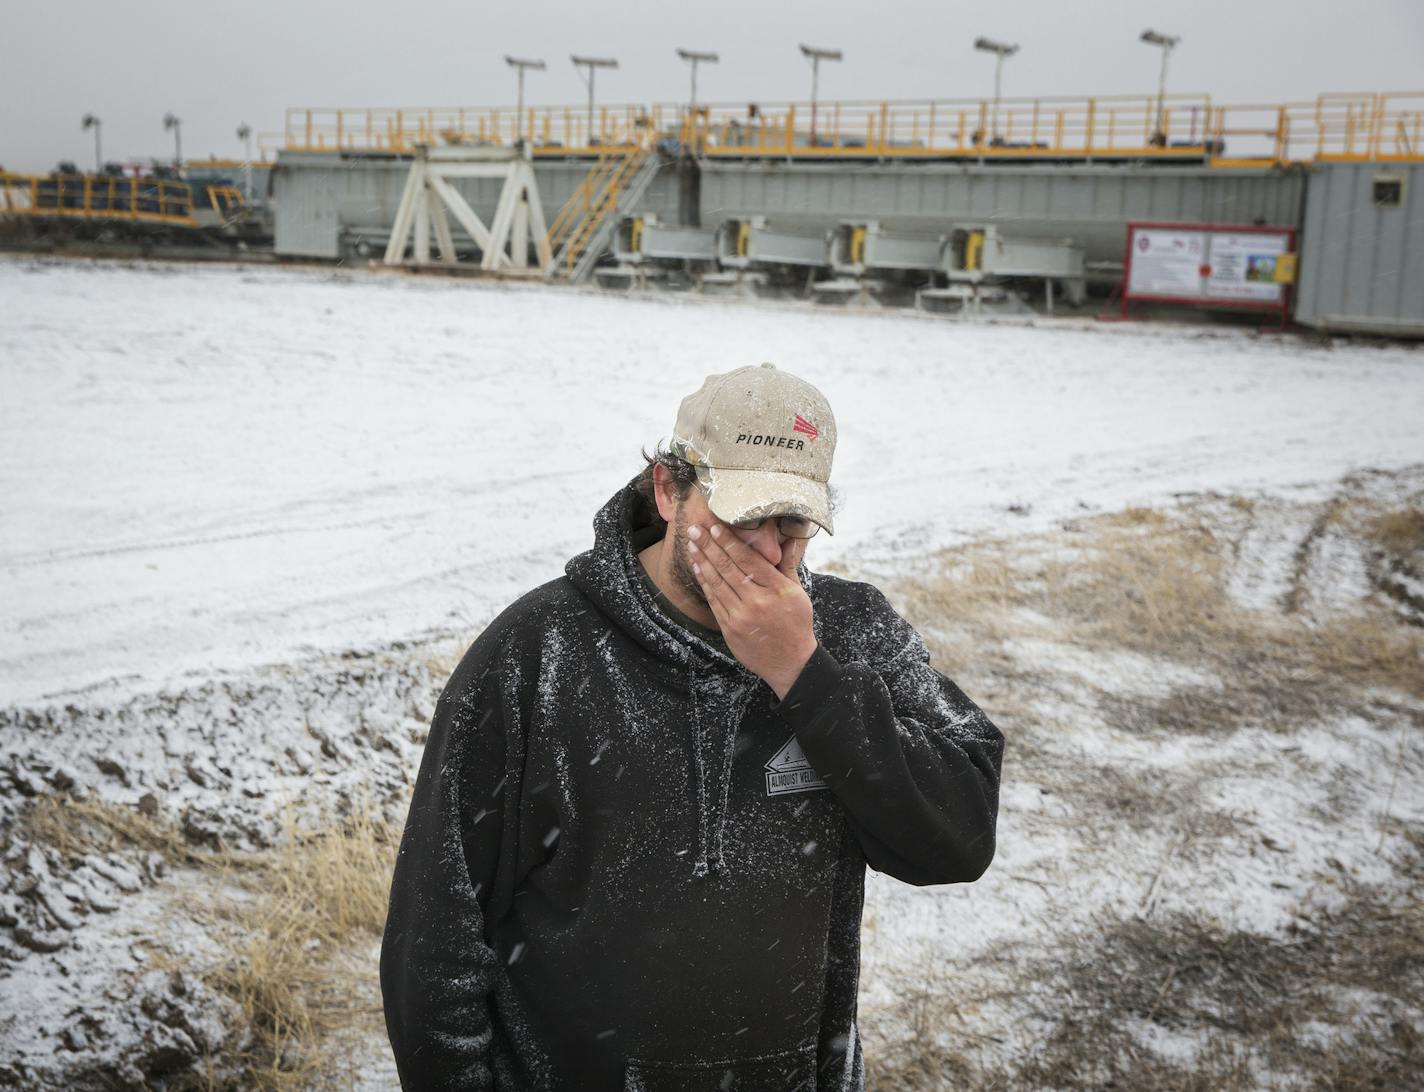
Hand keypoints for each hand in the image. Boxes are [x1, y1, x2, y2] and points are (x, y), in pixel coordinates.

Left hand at [688, 522, 817, 699]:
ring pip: (717, 583)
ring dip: (702, 562)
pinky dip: (705, 583)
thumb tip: (789, 538)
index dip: (729, 542)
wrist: (790, 663)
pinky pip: (714, 601)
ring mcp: (742, 616)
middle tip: (695, 530)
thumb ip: (788, 564)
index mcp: (777, 589)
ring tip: (692, 545)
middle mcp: (758, 601)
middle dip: (709, 546)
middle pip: (729, 568)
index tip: (715, 527)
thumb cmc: (796, 624)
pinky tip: (698, 568)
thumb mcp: (798, 593)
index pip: (749, 560)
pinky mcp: (730, 629)